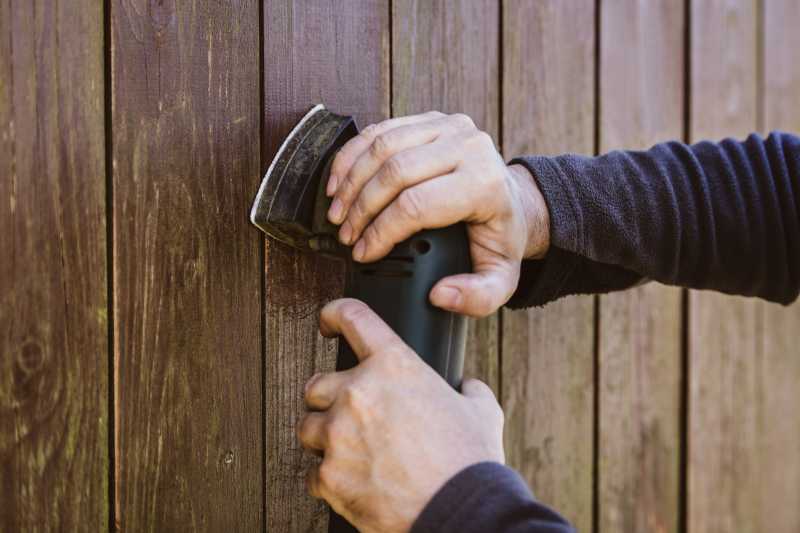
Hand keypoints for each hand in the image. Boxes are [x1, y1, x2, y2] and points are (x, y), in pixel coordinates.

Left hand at [299, 299, 504, 532]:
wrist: (460, 513)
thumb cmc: (469, 462)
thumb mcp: (481, 411)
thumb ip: (468, 389)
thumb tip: (466, 387)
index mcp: (394, 365)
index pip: (353, 318)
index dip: (335, 314)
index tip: (328, 321)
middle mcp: (358, 393)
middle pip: (316, 384)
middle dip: (329, 398)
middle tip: (350, 415)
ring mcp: (338, 435)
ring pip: (307, 427)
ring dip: (324, 437)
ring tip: (352, 452)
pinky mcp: (328, 476)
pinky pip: (312, 473)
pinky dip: (329, 478)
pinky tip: (354, 482)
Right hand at [326, 111, 549, 316]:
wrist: (511, 201)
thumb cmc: (499, 240)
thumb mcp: (500, 279)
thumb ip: (478, 298)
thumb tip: (441, 295)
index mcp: (485, 185)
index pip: (417, 205)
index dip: (381, 232)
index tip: (363, 253)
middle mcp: (470, 147)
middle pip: (396, 172)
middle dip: (361, 208)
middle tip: (345, 235)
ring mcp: (449, 127)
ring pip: (383, 147)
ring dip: (351, 181)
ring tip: (337, 212)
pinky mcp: (430, 119)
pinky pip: (381, 131)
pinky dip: (352, 156)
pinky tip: (338, 182)